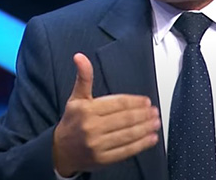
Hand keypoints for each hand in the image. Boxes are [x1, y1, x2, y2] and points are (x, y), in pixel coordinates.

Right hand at [53, 53, 160, 176]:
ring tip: (155, 123)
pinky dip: (140, 145)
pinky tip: (150, 139)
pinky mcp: (102, 159)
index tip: (146, 101)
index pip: (117, 103)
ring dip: (145, 128)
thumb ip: (84, 77)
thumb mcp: (76, 98)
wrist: (60, 151)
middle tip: (154, 111)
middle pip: (124, 119)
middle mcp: (91, 128)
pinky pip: (125, 151)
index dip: (134, 101)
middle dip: (143, 115)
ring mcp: (97, 145)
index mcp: (86, 110)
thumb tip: (80, 57)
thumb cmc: (72, 121)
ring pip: (127, 135)